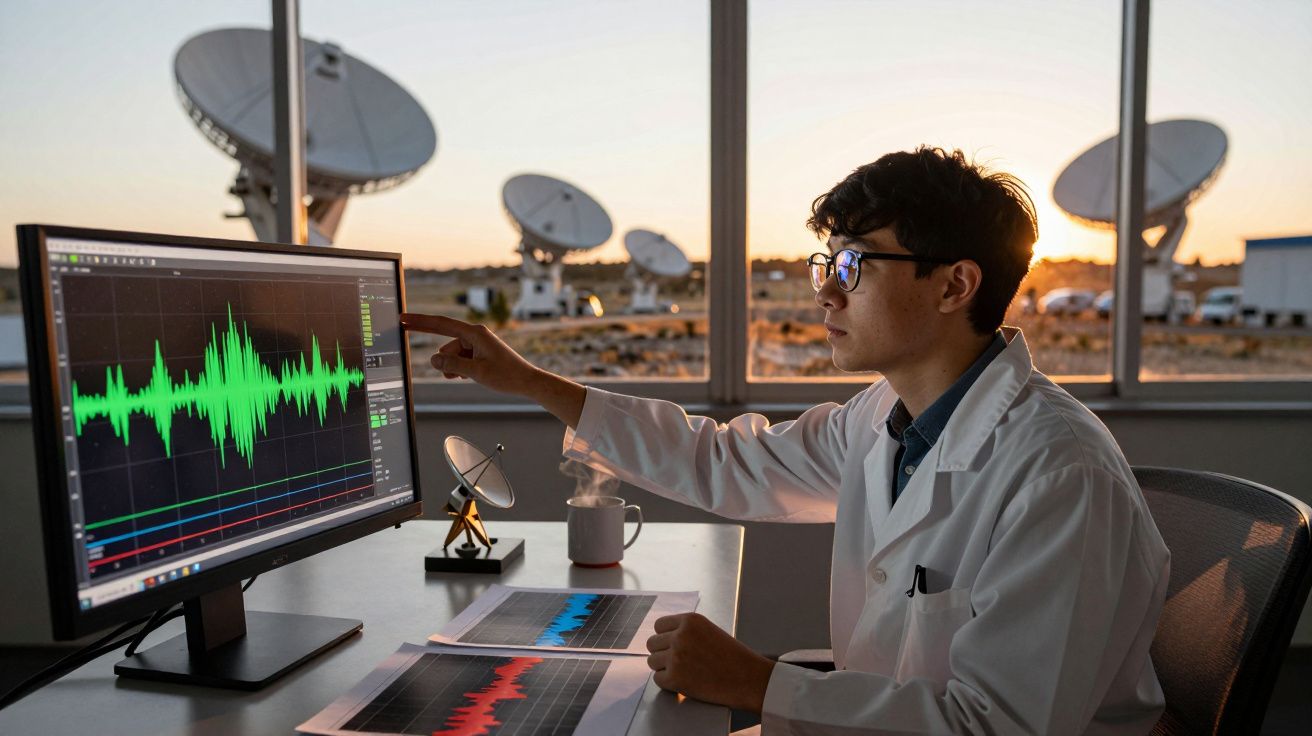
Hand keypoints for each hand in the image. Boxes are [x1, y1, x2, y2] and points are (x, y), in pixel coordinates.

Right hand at [398, 313, 540, 395]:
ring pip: (452, 355)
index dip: (420, 321)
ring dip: (454, 367)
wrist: (527, 382)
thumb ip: (452, 365)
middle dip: (446, 360)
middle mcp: (474, 334)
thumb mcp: (476, 372)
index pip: (441, 324)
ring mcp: (477, 343)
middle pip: (446, 345)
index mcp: (474, 332)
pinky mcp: (478, 352)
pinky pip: (460, 359)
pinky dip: (460, 368)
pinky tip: (471, 375)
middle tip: (456, 368)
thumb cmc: (507, 375)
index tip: (403, 318)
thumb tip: (434, 359)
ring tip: (469, 376)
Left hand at [645, 613, 774, 712]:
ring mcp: (676, 656)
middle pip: (651, 643)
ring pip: (652, 662)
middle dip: (661, 653)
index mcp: (690, 620)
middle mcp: (680, 635)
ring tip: (682, 672)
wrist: (749, 679)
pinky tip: (683, 682)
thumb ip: (687, 631)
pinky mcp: (675, 678)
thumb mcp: (709, 631)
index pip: (659, 625)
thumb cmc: (733, 657)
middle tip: (676, 662)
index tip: (671, 646)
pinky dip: (668, 683)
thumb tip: (663, 638)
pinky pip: (658, 679)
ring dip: (664, 668)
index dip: (664, 637)